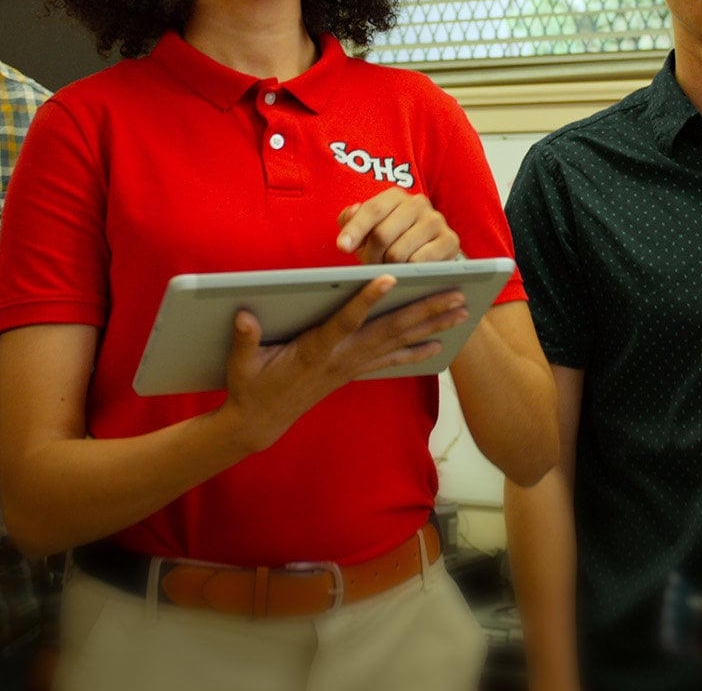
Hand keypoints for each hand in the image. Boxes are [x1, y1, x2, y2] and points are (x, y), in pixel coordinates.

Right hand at [219, 275, 467, 451]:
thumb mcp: (240, 364)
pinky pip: (391, 360)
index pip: (345, 320)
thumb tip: (242, 315)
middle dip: (425, 311)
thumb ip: (245, 339)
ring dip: (431, 326)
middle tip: (456, 295)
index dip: (366, 299)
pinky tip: (439, 344)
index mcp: (315, 349)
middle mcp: (341, 357)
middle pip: (389, 330)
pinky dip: (416, 351)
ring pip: (398, 342)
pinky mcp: (353, 371)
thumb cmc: (251, 386)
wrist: (260, 422)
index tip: (388, 278)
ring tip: (461, 312)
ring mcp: (351, 366)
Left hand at [336, 188, 462, 263]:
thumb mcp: (368, 228)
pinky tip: (405, 271)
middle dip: (371, 255)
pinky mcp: (450, 241)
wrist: (428, 250)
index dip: (355, 229)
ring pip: (399, 252)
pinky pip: (419, 262)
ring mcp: (436, 221)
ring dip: (387, 266)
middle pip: (382, 234)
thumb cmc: (391, 239)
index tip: (342, 247)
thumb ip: (352, 219)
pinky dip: (407, 270)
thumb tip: (350, 215)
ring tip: (387, 267)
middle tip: (370, 265)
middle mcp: (418, 203)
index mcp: (395, 196)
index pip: (372, 210)